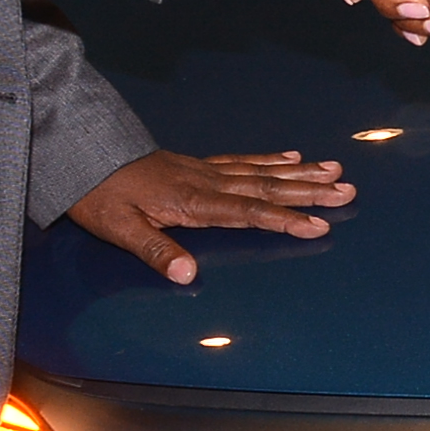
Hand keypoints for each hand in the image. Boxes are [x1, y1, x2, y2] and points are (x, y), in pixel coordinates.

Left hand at [64, 148, 355, 286]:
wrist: (82, 155)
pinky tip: (290, 157)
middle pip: (266, 187)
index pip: (247, 211)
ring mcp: (204, 170)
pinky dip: (270, 159)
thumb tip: (188, 275)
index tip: (318, 225)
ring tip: (334, 171)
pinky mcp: (197, 165)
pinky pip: (243, 161)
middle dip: (308, 191)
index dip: (283, 218)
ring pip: (261, 171)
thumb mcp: (119, 229)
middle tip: (347, 189)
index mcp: (192, 201)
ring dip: (299, 174)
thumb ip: (155, 251)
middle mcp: (206, 182)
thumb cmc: (99, 195)